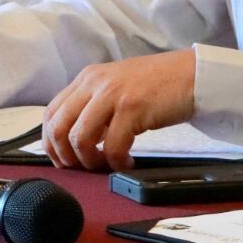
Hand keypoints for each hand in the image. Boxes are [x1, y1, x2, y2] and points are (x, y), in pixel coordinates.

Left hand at [41, 50, 195, 170]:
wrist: (192, 74)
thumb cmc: (158, 85)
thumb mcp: (117, 87)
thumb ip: (94, 106)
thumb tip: (76, 140)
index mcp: (88, 78)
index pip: (51, 113)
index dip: (51, 143)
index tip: (63, 160)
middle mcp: (95, 82)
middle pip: (59, 127)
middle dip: (66, 156)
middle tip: (83, 168)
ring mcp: (113, 94)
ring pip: (80, 138)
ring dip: (91, 161)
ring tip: (107, 165)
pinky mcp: (133, 107)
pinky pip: (113, 146)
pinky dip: (117, 162)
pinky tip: (128, 162)